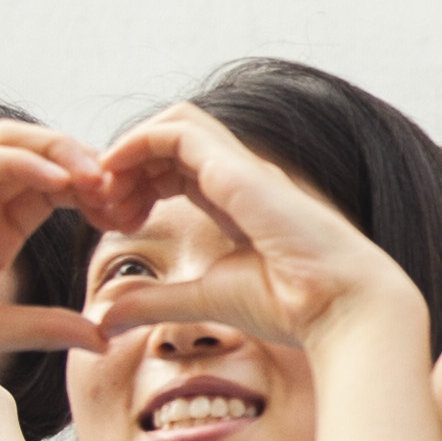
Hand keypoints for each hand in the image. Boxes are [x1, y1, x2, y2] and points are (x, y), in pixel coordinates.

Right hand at [0, 126, 112, 401]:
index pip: (57, 190)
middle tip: (122, 191)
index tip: (130, 217)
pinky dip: (24, 161)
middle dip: (87, 165)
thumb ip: (46, 326)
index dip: (96, 194)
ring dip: (61, 150)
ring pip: (14, 142)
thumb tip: (104, 337)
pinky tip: (58, 182)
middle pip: (43, 156)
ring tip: (97, 176)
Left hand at [82, 111, 419, 356]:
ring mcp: (241, 167)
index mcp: (237, 202)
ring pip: (174, 124)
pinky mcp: (237, 169)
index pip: (177, 170)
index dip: (137, 186)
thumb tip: (104, 316)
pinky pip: (177, 132)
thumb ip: (153, 300)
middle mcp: (240, 176)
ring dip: (130, 151)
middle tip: (102, 207)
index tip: (113, 224)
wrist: (339, 307)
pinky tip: (115, 174)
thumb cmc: (291, 305)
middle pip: (170, 143)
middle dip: (127, 166)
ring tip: (107, 192)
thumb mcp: (202, 298)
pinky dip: (137, 143)